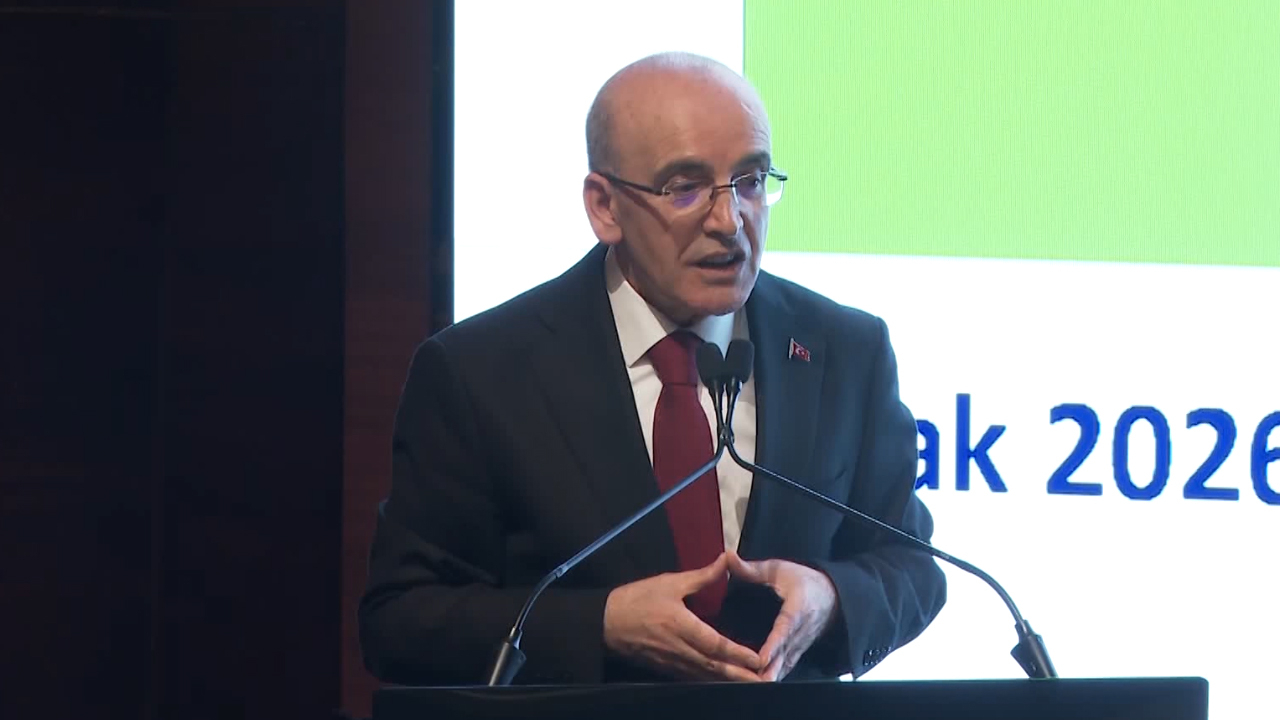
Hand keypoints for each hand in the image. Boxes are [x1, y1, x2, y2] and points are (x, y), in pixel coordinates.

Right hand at [604, 553, 764, 681]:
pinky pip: (695, 678)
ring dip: (730, 682)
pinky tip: (726, 683)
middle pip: (715, 667)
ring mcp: (673, 662)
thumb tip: (727, 560)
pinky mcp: (668, 669)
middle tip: (765, 682)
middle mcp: (679, 649)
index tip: (759, 658)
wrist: (606, 623)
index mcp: (681, 625)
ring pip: (707, 677)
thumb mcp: (669, 582)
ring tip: (753, 686)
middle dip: (741, 676)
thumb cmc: (637, 599)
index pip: (715, 644)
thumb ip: (702, 576)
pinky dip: (713, 682)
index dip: (738, 653)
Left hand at [726, 550, 838, 681]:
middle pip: (786, 652)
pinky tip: (761, 684)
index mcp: (798, 607)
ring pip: (787, 663)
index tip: (761, 658)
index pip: (785, 628)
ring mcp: (803, 642)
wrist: (833, 594)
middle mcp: (803, 629)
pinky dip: (776, 675)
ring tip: (755, 686)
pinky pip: (788, 665)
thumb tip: (727, 557)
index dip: (774, 644)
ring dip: (773, 675)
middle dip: (771, 669)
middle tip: (755, 682)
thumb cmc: (803, 580)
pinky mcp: (801, 649)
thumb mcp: (779, 569)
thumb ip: (751, 569)